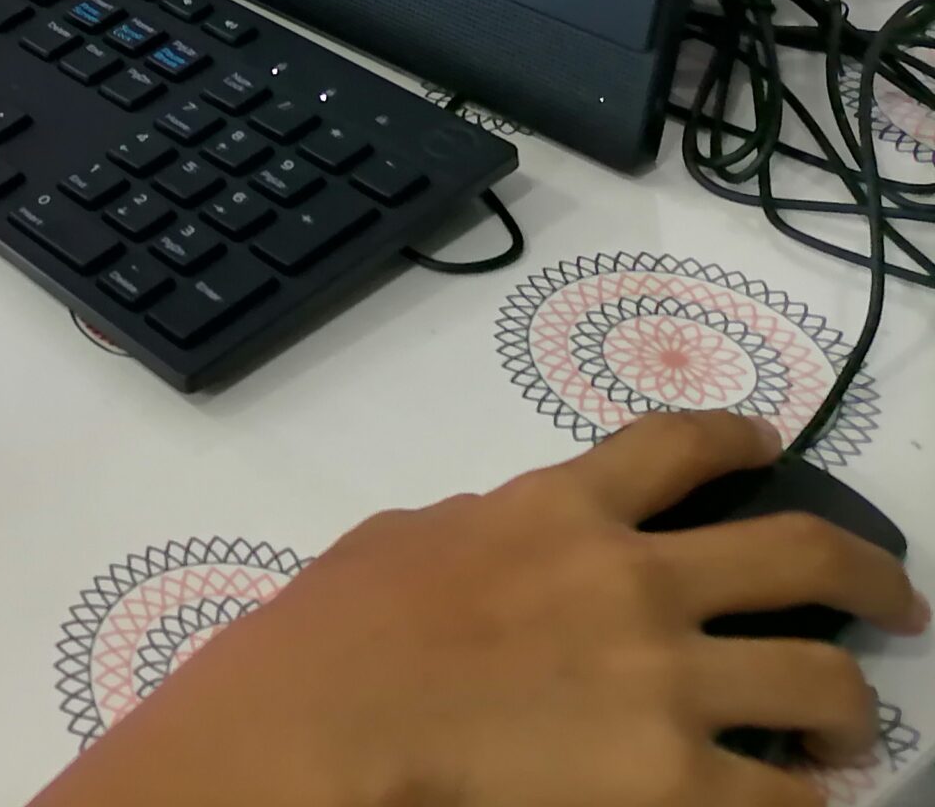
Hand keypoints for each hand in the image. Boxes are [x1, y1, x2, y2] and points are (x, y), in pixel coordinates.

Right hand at [37, 413, 927, 806]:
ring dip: (852, 706)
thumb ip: (482, 530)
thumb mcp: (407, 538)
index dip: (740, 439)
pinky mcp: (676, 781)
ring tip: (854, 729)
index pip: (680, 446)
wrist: (331, 723)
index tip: (768, 448)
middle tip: (891, 600)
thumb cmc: (336, 631)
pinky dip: (806, 800)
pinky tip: (802, 802)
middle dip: (867, 575)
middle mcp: (639, 581)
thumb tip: (509, 548)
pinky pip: (786, 797)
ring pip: (824, 680)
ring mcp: (668, 683)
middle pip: (800, 553)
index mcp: (561, 509)